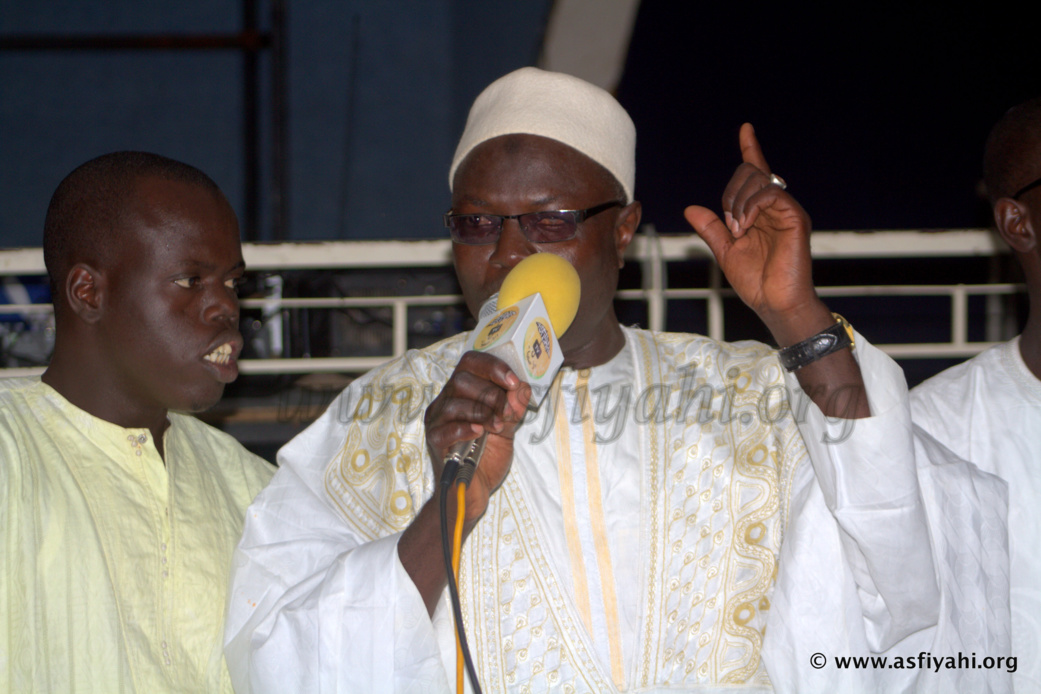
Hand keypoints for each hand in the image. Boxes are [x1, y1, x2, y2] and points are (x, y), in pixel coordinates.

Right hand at [424, 350, 530, 522]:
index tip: (513, 381)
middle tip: (508, 411)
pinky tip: (480, 433)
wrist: (472, 492)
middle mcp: (445, 402)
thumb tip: (523, 387)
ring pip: (454, 403)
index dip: (492, 367)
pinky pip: (446, 428)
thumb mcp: (507, 429)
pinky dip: (466, 427)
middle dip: (492, 393)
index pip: (470, 363)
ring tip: (499, 426)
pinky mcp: (435, 442)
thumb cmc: (485, 458)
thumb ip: (513, 407)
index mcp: (462, 393)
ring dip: (483, 411)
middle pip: (461, 379)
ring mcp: (437, 422)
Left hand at [684, 123, 826, 344]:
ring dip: (737, 202)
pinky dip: (750, 206)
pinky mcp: (795, 217)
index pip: (755, 173)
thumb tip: (691, 208)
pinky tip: (744, 226)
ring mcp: (787, 210)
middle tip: (729, 225)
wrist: (775, 302)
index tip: (746, 129)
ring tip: (737, 230)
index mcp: (760, 212)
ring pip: (758, 180)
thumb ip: (711, 229)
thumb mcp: (725, 251)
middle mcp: (775, 206)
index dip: (751, 149)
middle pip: (749, 173)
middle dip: (730, 193)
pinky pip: (770, 194)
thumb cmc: (755, 281)